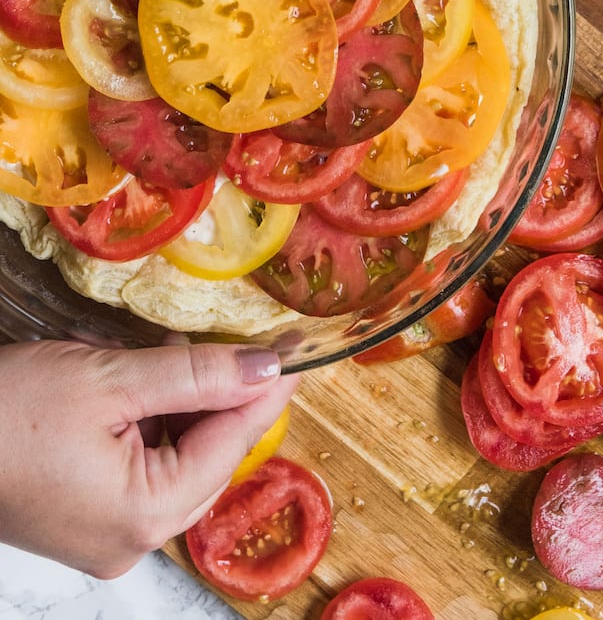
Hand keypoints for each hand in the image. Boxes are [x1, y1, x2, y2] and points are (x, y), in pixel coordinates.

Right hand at [0, 338, 298, 577]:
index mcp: (143, 517)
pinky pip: (144, 470)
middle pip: (209, 460)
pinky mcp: (85, 519)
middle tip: (245, 341)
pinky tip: (152, 381)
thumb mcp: (110, 380)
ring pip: (179, 463)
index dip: (264, 391)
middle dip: (225, 398)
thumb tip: (265, 367)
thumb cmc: (6, 414)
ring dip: (189, 406)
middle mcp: (130, 541)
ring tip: (186, 353)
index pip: (230, 446)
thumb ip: (196, 375)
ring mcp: (106, 535)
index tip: (294, 350)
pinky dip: (155, 425)